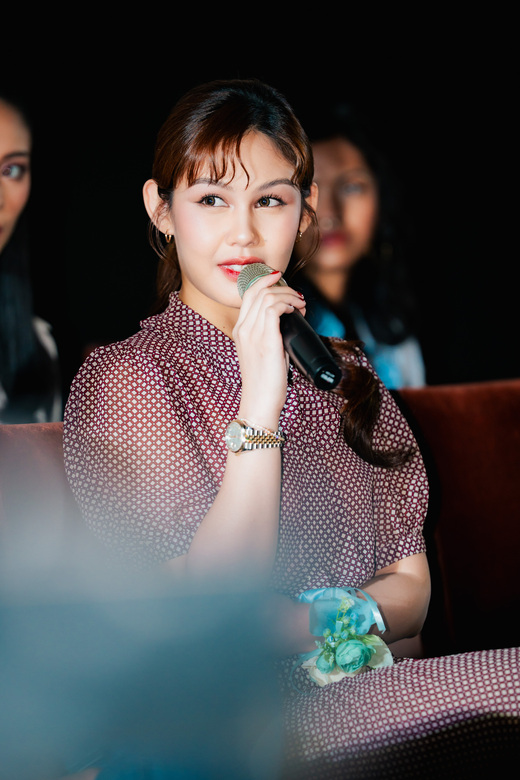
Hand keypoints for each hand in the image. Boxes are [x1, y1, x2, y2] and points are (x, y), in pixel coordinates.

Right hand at [233, 270, 304, 427]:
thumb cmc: (266, 382)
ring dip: (289, 295)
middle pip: (258, 290)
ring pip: (267, 296)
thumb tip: (291, 322)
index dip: (266, 282)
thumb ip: (272, 335)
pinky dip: (288, 304)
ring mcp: (252, 334)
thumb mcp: (265, 352)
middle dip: (281, 286)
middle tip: (297, 295)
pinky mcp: (265, 340)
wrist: (259, 402)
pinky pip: (274, 308)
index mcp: (240, 330)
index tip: (281, 281)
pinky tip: (296, 311)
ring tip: (301, 304)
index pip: (249, 295)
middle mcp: (243, 329)